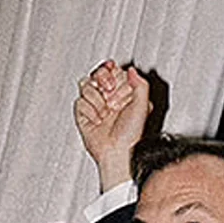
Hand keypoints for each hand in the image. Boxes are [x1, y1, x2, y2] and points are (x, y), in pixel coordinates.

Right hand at [74, 60, 150, 185]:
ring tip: (105, 112)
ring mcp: (96, 103)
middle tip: (109, 93)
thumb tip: (131, 70)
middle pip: (98, 73)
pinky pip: (80, 101)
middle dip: (103, 80)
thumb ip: (140, 84)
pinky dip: (89, 111)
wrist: (117, 152)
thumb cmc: (132, 134)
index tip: (114, 77)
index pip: (114, 70)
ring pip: (86, 84)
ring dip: (97, 99)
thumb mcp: (143, 106)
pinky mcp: (84, 112)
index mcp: (125, 92)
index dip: (112, 72)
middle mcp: (110, 96)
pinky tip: (97, 120)